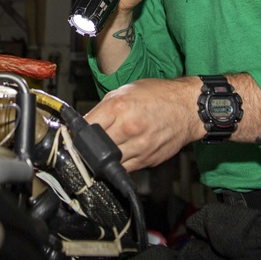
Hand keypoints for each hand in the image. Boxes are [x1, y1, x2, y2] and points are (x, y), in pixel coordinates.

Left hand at [84, 77, 202, 171]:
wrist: (189, 107)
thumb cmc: (158, 95)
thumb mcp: (125, 91)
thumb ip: (104, 108)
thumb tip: (85, 122)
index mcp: (119, 107)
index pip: (86, 126)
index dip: (75, 132)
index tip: (71, 136)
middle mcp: (128, 128)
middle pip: (95, 148)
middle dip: (87, 148)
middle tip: (84, 146)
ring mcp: (139, 146)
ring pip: (109, 162)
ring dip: (101, 159)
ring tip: (101, 152)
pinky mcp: (148, 160)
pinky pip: (126, 168)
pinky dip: (119, 164)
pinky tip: (119, 154)